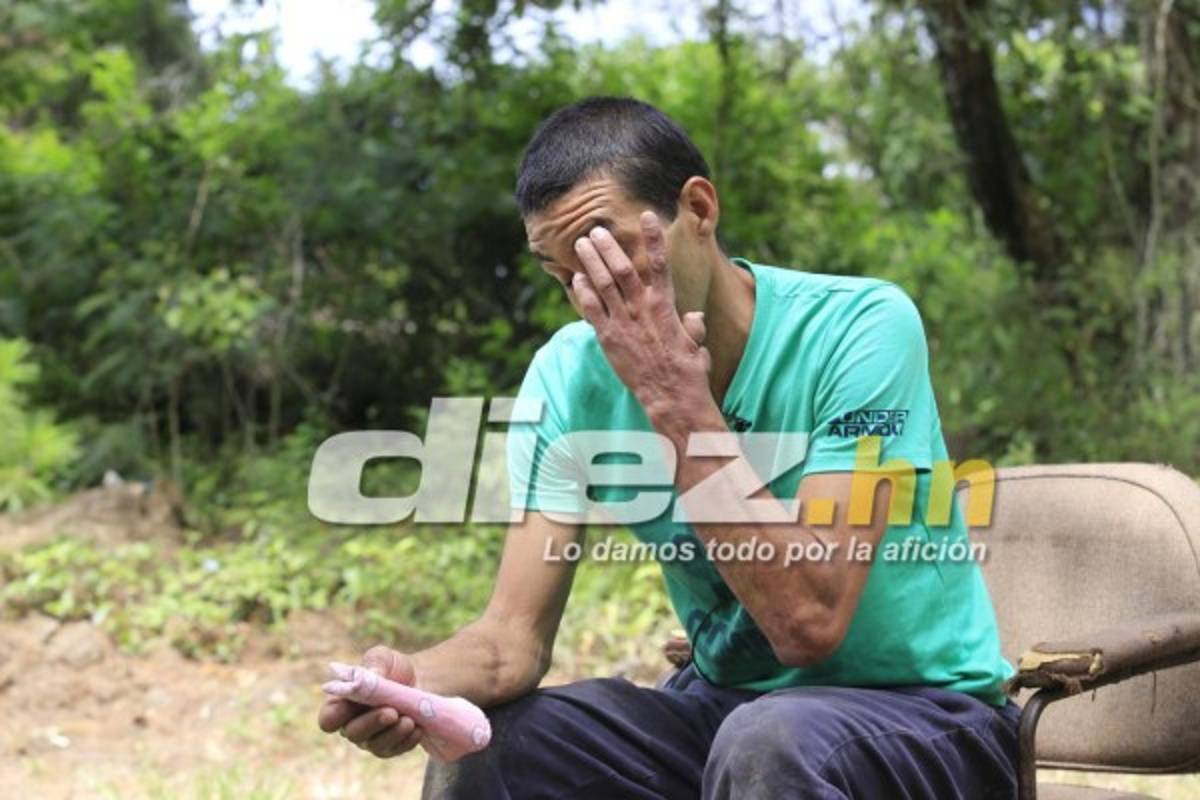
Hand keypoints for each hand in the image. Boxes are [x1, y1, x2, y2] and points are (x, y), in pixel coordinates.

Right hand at [317, 645, 423, 757]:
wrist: (419, 679)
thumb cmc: (392, 667)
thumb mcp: (382, 657)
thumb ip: (374, 663)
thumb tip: (372, 674)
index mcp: (341, 703)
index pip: (329, 719)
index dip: (335, 717)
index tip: (351, 704)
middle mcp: (351, 724)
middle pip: (353, 733)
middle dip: (373, 722)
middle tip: (392, 712)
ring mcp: (370, 738)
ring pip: (375, 745)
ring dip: (392, 733)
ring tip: (409, 720)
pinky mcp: (391, 746)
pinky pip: (395, 750)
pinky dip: (407, 741)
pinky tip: (417, 729)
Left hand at [571, 211, 710, 415]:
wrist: (671, 395)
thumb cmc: (687, 370)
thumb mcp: (696, 343)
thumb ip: (693, 326)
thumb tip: (694, 317)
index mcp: (666, 305)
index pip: (660, 264)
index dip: (653, 238)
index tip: (646, 216)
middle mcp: (643, 308)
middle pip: (622, 268)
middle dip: (608, 247)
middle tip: (596, 231)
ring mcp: (624, 322)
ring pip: (604, 283)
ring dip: (591, 261)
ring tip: (581, 244)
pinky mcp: (609, 337)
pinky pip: (591, 308)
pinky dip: (583, 290)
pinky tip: (576, 277)